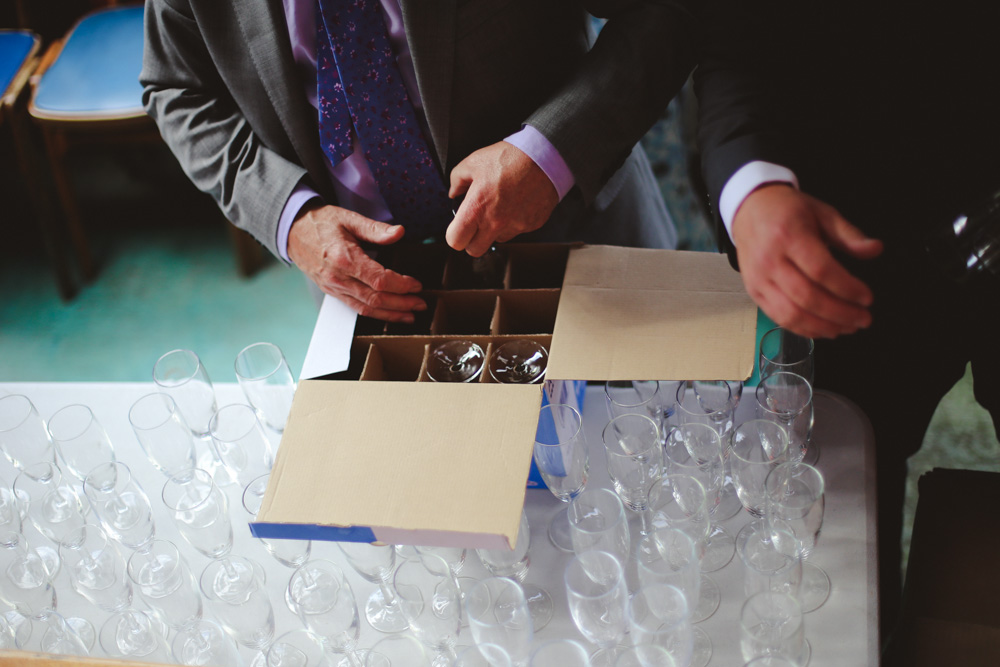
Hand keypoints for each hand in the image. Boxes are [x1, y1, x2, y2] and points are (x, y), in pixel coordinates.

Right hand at [287, 204, 425, 321]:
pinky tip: (388, 314)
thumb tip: (399, 232)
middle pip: (375, 299)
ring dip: (390, 314)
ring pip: (366, 308)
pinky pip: (355, 308)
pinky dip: (375, 314)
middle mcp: (338, 278)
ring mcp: (333, 287)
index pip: (379, 280)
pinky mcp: (331, 292)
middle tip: (421, 304)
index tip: (417, 285)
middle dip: (401, 304)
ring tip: (410, 315)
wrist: (293, 230)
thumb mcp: (349, 219)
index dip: (401, 285)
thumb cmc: (321, 223)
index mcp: (344, 259)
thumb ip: (375, 229)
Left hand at [446, 141, 558, 256]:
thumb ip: (457, 180)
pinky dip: (514, 221)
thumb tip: (454, 192)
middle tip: (475, 223)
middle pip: (474, 250)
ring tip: (501, 205)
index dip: (454, 235)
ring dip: (494, 229)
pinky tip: (516, 202)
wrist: (544, 157)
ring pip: (497, 239)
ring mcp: (515, 226)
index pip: (456, 241)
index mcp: (477, 208)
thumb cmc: (510, 157)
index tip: (458, 226)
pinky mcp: (531, 225)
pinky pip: (517, 230)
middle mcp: (496, 222)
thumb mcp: (474, 161)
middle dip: (471, 240)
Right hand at [732, 184, 883, 338]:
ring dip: (823, 326)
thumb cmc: (788, 211)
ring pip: (791, 313)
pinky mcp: (753, 292)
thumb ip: (849, 235)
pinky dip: (804, 329)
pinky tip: (824, 329)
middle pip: (807, 296)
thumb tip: (875, 249)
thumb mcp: (822, 213)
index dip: (846, 288)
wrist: (749, 209)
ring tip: (847, 327)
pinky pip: (779, 318)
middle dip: (840, 313)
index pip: (820, 270)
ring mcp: (758, 279)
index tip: (866, 297)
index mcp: (788, 235)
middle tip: (863, 318)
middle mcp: (769, 260)